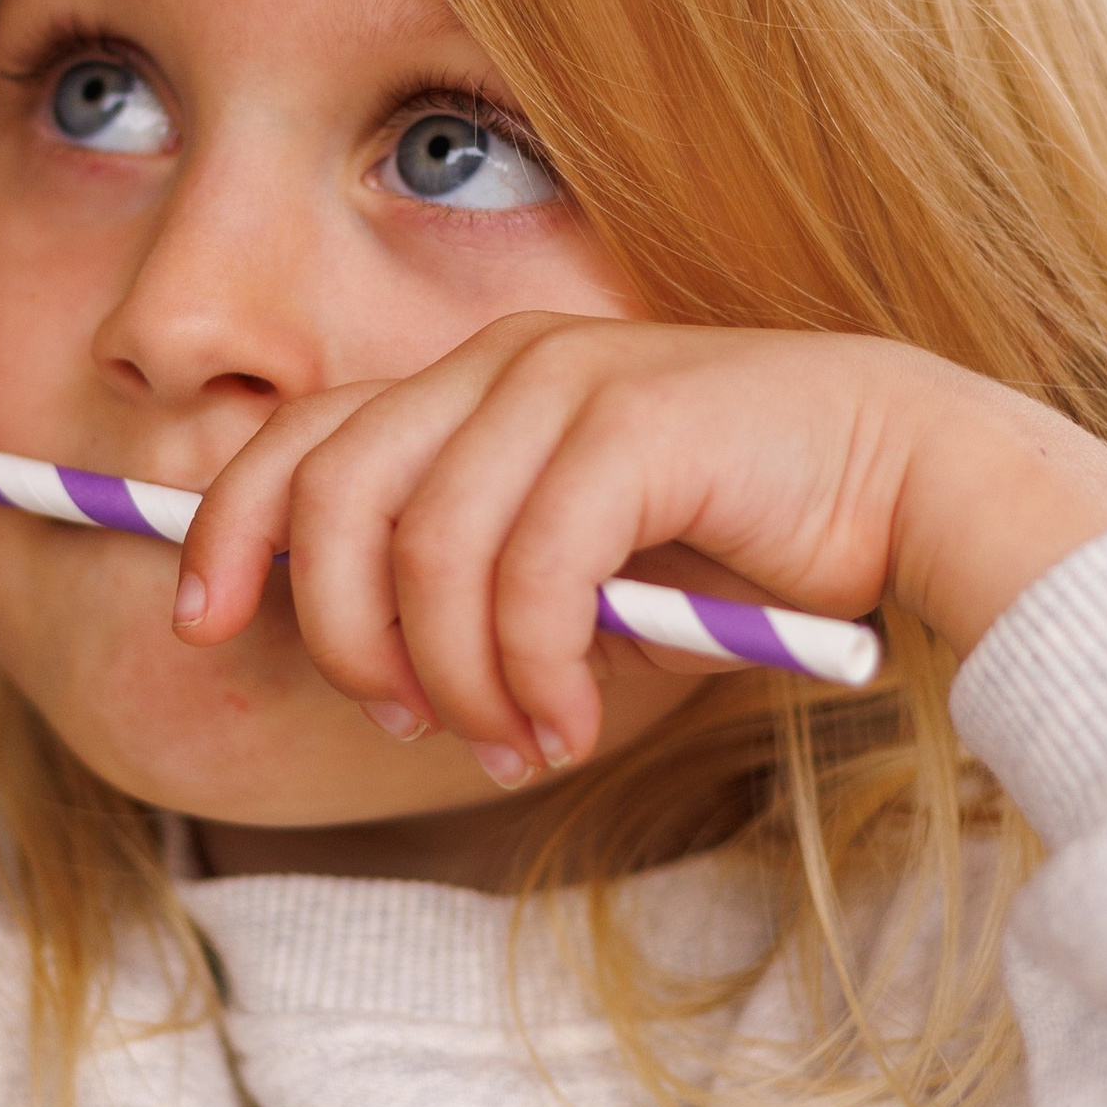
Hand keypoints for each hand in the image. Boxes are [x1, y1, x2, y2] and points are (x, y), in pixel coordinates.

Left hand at [172, 316, 1106, 785]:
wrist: (907, 482)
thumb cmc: (737, 540)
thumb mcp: (571, 566)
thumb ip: (472, 580)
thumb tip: (363, 661)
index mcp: (472, 381)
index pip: (299, 441)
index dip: (228, 531)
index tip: (198, 623)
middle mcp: (504, 362)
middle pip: (334, 496)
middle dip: (341, 633)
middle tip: (406, 723)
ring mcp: (569, 381)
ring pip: (426, 549)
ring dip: (456, 678)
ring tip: (516, 744)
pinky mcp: (638, 423)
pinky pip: (530, 569)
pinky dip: (530, 667)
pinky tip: (568, 721)